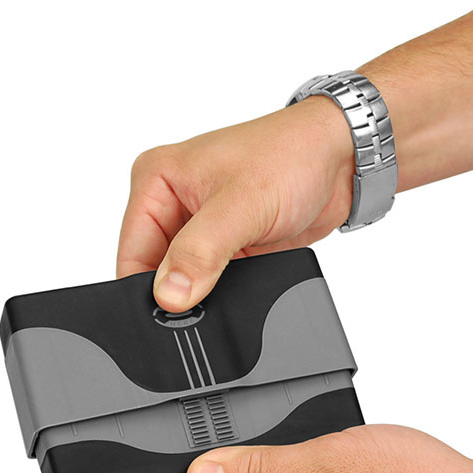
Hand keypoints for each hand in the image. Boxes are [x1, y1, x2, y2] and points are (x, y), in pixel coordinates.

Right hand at [117, 97, 353, 310]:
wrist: (341, 159)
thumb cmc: (292, 155)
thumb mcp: (240, 205)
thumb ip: (199, 252)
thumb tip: (169, 295)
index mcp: (156, 180)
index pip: (131, 253)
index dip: (146, 290)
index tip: (170, 316)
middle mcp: (174, 203)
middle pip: (156, 271)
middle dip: (179, 292)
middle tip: (209, 297)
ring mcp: (203, 226)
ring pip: (187, 280)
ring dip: (207, 292)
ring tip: (235, 280)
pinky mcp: (231, 245)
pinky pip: (216, 282)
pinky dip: (228, 291)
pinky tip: (246, 282)